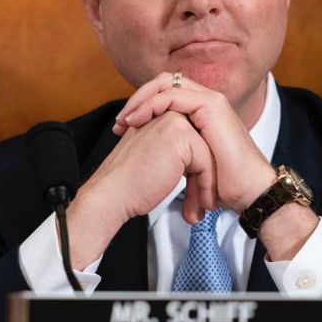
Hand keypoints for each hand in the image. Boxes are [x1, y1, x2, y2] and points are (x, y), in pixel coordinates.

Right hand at [65, 111, 214, 268]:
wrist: (111, 194)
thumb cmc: (130, 183)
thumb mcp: (157, 160)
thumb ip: (178, 154)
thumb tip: (203, 170)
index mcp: (162, 116)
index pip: (197, 142)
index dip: (201, 172)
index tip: (197, 195)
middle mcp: (169, 113)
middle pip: (206, 147)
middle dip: (206, 178)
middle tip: (202, 203)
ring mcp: (175, 121)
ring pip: (209, 155)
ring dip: (207, 185)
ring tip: (200, 207)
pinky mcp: (180, 135)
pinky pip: (206, 162)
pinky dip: (205, 187)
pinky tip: (197, 205)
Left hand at [113, 72, 276, 212]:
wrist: (249, 193)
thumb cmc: (224, 184)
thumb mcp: (191, 162)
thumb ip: (175, 149)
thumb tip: (150, 153)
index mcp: (202, 110)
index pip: (165, 91)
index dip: (142, 104)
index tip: (122, 127)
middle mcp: (206, 100)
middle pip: (163, 82)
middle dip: (137, 99)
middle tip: (120, 122)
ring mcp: (211, 100)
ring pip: (165, 84)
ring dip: (140, 101)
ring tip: (124, 122)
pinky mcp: (211, 107)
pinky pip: (172, 95)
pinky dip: (151, 105)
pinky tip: (137, 121)